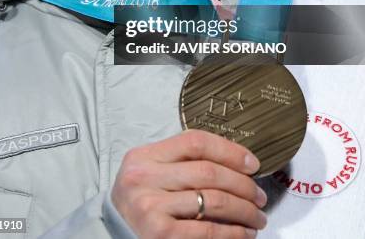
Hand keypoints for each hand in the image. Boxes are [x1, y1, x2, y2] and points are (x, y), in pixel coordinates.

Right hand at [111, 129, 267, 237]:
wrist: (112, 234)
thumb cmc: (141, 201)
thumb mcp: (151, 172)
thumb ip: (181, 162)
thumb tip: (236, 164)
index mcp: (145, 156)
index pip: (194, 141)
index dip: (229, 150)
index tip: (252, 163)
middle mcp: (145, 178)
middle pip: (208, 171)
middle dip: (243, 184)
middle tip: (259, 195)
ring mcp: (151, 207)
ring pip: (213, 200)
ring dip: (244, 210)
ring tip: (257, 216)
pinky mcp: (160, 235)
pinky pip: (208, 230)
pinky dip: (233, 232)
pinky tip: (243, 233)